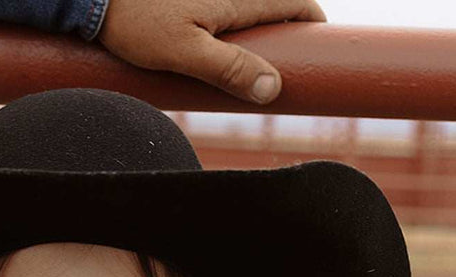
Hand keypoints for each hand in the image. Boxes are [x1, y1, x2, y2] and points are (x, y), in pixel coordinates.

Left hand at [97, 0, 327, 106]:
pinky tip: (224, 56)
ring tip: (256, 71)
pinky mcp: (196, 2)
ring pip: (253, 11)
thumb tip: (272, 88)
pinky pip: (229, 14)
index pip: (297, 2)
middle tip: (285, 74)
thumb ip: (228, 69)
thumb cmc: (135, 21)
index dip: (314, 27)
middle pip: (278, 7)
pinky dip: (237, 32)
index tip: (320, 57)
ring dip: (260, 36)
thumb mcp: (182, 52)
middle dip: (288, 37)